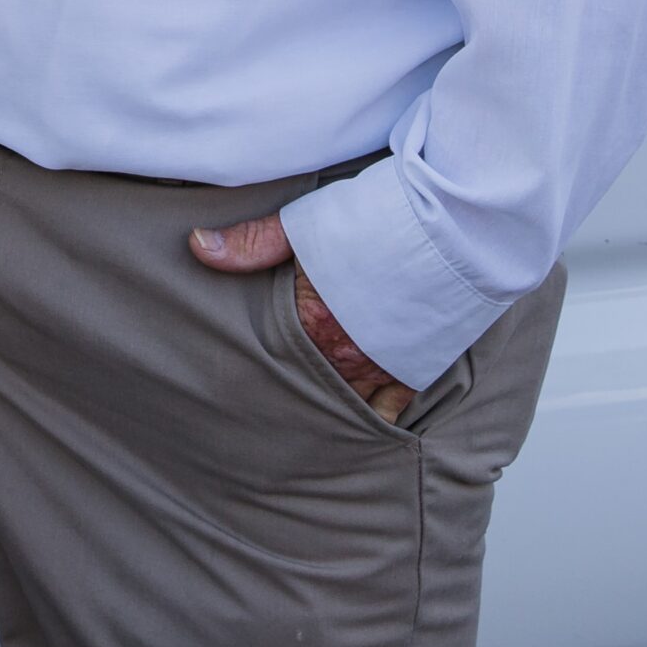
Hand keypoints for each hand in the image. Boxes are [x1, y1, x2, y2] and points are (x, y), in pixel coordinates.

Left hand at [190, 210, 413, 422]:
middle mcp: (344, 355)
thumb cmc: (374, 220)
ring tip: (298, 419)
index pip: (270, 357)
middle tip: (259, 410)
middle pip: (303, 384)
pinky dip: (368, 418)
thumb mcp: (304, 224)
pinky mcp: (414, 369)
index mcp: (311, 322)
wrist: (450, 230)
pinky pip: (387, 411)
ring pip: (340, 400)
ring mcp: (381, 367)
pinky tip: (352, 426)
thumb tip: (196, 246)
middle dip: (284, 390)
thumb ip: (250, 243)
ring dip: (321, 402)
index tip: (233, 378)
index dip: (252, 364)